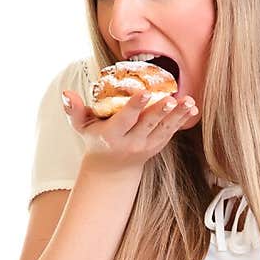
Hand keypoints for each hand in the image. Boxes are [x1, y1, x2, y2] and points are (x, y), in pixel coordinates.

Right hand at [60, 86, 198, 173]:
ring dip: (177, 115)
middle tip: (172, 98)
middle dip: (160, 111)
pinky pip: (171, 132)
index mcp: (112, 135)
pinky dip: (182, 121)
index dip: (135, 106)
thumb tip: (67, 93)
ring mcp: (147, 146)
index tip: (144, 92)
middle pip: (148, 125)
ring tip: (189, 102)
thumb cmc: (95, 139)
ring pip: (164, 129)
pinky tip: (192, 109)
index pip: (125, 119)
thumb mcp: (81, 127)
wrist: (112, 167)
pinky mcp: (157, 146)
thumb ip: (74, 110)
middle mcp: (131, 142)